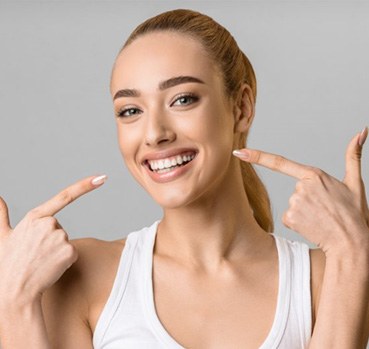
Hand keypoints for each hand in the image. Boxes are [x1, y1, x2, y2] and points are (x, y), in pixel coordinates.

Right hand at [0, 175, 106, 305]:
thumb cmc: (6, 264)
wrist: (14, 292)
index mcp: (35, 217)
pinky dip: (64, 261)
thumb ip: (0, 214)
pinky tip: (50, 268)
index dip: (85, 185)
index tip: (102, 177)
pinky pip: (72, 253)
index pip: (64, 196)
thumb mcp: (1, 236)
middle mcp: (49, 223)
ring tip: (40, 261)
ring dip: (56, 251)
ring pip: (65, 241)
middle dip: (50, 239)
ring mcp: (61, 237)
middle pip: (60, 228)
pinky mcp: (70, 251)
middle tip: (35, 254)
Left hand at [233, 128, 368, 255]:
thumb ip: (354, 156)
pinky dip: (300, 222)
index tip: (239, 152)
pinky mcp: (289, 217)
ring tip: (321, 218)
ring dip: (305, 212)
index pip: (280, 162)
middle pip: (296, 190)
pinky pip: (289, 217)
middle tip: (326, 210)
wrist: (352, 243)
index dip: (257, 156)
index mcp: (314, 175)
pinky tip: (313, 225)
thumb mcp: (355, 183)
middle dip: (308, 199)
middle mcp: (300, 187)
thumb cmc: (354, 214)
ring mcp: (294, 202)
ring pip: (293, 204)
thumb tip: (361, 132)